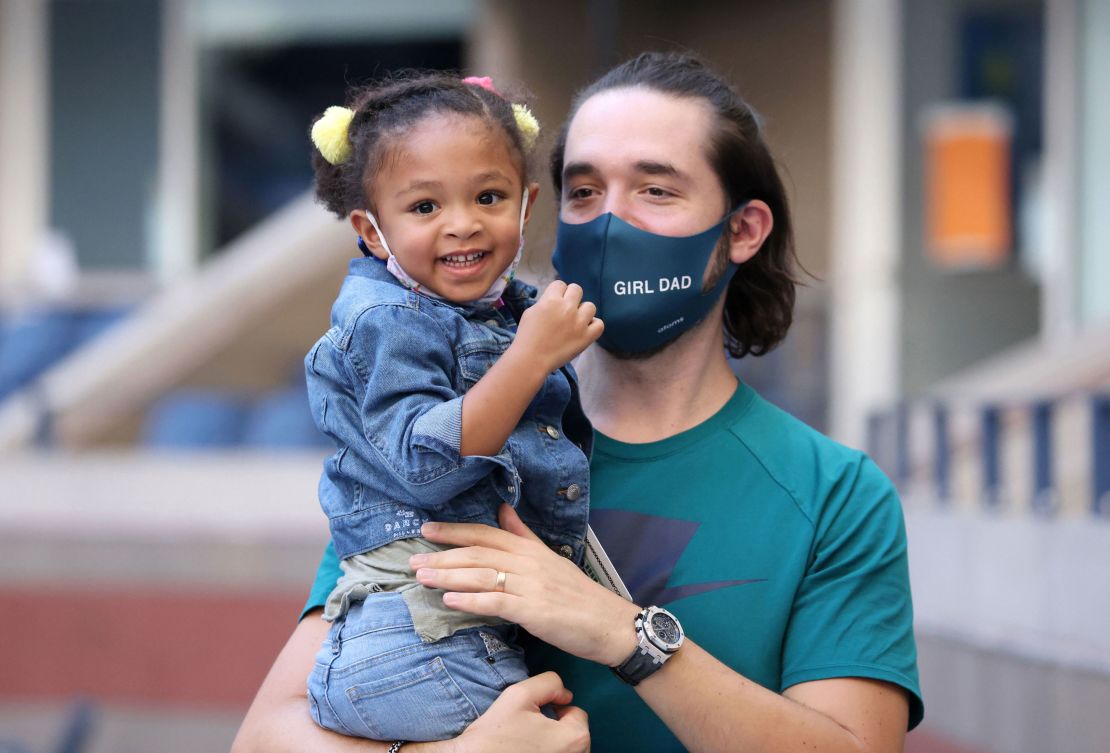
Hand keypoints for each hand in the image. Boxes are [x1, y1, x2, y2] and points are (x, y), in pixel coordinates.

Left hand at [412, 505, 640, 666]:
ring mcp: (531, 586)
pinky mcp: (534, 611)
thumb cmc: (576, 595)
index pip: (485, 534)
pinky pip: (496, 603)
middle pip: (477, 554)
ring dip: (448, 576)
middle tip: (413, 561)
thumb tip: (503, 509)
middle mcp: (528, 563)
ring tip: (422, 578)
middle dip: (442, 556)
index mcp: (529, 549)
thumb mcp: (550, 558)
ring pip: (482, 576)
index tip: (426, 530)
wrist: (608, 624)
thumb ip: (523, 534)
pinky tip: (450, 601)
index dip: (454, 531)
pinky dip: (471, 601)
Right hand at [451, 672, 588, 752]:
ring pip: (565, 749)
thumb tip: (565, 694)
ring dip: (551, 744)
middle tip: (528, 730)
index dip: (555, 708)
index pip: (576, 713)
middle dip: (555, 728)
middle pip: (573, 733)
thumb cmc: (496, 733)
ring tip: (525, 744)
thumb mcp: (521, 694)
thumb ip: (550, 683)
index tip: (534, 716)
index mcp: (576, 738)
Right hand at [512, 281, 602, 372]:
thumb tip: (556, 299)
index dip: (557, 292)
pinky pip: (599, 324)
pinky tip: (584, 329)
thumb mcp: (531, 312)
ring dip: (583, 312)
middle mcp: (567, 308)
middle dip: (571, 297)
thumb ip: (545, 302)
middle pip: (577, 289)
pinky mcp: (586, 337)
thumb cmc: (527, 336)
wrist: (531, 359)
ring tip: (575, 321)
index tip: (554, 303)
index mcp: (551, 300)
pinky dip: (593, 325)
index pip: (560, 284)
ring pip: (590, 306)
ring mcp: (579, 323)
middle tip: (565, 310)